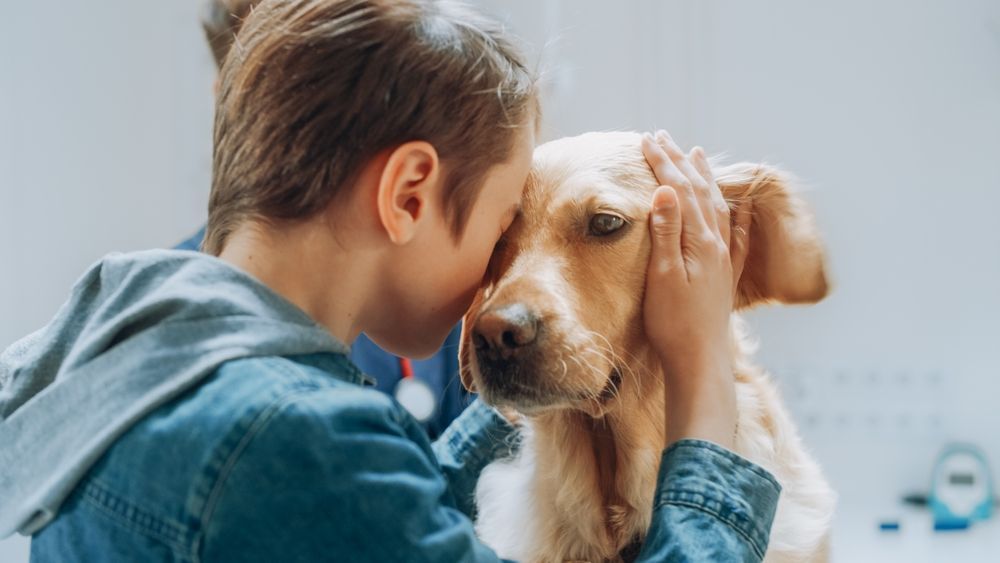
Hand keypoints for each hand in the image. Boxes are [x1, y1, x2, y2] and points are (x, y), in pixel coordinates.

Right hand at [641, 130, 751, 448]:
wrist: (699, 361)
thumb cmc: (673, 323)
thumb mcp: (662, 275)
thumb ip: (666, 231)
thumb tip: (665, 190)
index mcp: (699, 241)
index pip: (679, 190)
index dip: (662, 162)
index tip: (647, 139)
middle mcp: (716, 244)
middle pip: (699, 192)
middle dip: (679, 162)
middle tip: (663, 137)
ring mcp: (723, 260)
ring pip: (717, 206)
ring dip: (704, 179)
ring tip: (696, 156)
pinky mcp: (725, 277)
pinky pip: (736, 235)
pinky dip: (736, 214)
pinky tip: (740, 208)